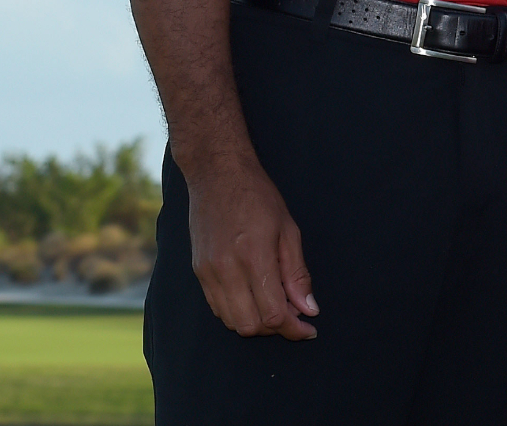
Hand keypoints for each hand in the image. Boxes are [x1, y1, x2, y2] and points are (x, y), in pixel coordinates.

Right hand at [185, 157, 316, 339]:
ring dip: (256, 322)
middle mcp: (226, 270)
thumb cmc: (259, 197)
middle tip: (295, 317)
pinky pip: (217, 308)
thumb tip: (308, 309)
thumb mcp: (289, 230)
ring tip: (275, 305)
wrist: (217, 176)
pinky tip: (254, 297)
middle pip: (250, 325)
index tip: (309, 329)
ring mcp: (207, 273)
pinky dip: (237, 312)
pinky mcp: (198, 272)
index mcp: (254, 257)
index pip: (273, 313)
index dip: (293, 328)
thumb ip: (297, 274)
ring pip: (231, 321)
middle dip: (276, 329)